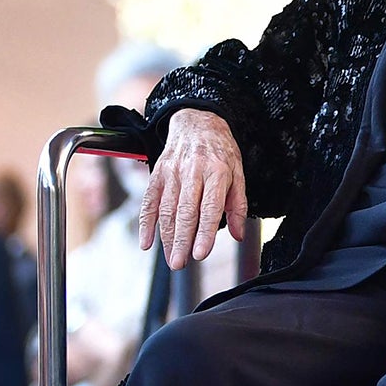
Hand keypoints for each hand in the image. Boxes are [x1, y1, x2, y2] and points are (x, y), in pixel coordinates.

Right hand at [140, 109, 246, 270]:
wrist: (197, 122)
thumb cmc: (221, 151)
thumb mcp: (238, 172)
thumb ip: (237, 204)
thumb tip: (238, 234)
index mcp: (216, 172)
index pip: (209, 208)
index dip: (204, 232)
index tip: (200, 253)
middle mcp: (191, 172)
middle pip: (184, 212)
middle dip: (182, 241)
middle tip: (181, 264)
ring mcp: (171, 173)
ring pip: (167, 210)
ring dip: (167, 238)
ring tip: (172, 259)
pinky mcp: (156, 174)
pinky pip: (149, 202)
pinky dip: (146, 224)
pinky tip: (146, 242)